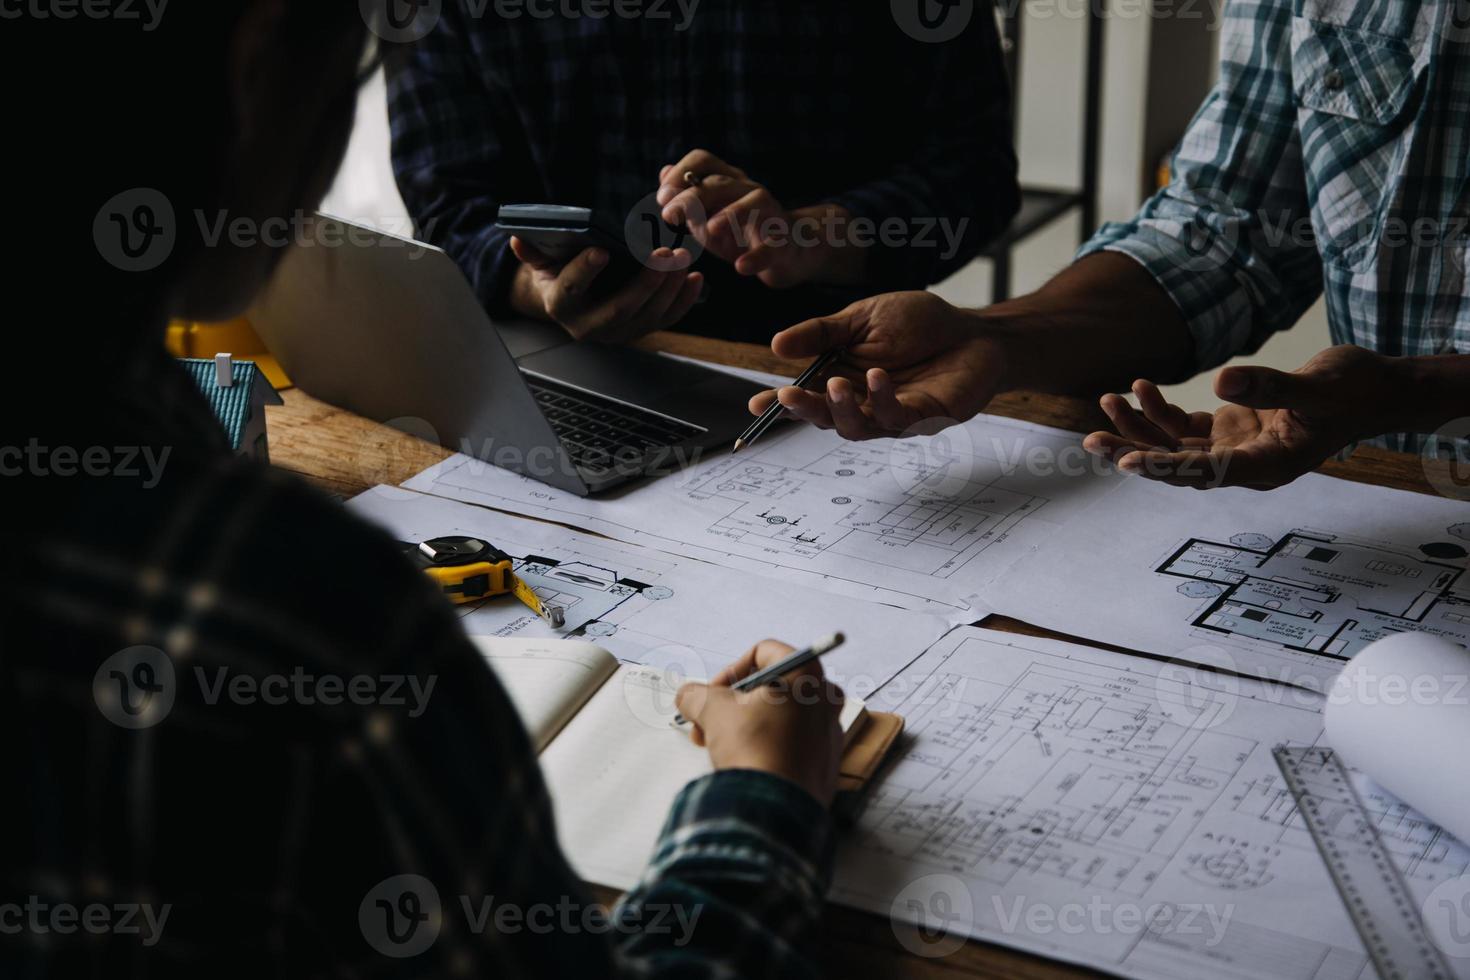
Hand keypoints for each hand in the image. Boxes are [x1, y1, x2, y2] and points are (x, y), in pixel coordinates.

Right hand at [508, 237, 702, 341]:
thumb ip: (533, 251)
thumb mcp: (542, 261)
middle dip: (645, 282)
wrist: (570, 300)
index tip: (601, 250)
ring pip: (647, 316)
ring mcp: (617, 333)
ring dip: (669, 289)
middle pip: (620, 308)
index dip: (585, 271)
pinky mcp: (639, 332)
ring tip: (682, 259)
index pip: (571, 290)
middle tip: (664, 255)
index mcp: (560, 306)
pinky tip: (695, 278)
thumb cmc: (557, 272)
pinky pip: (665, 320)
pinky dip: (683, 300)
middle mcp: (588, 327)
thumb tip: (517, 238)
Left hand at [655, 150, 861, 287]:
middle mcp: (748, 190)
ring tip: (709, 230)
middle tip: (669, 216)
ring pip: (753, 202)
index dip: (681, 172)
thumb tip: (664, 171)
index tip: (662, 197)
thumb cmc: (739, 233)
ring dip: (729, 214)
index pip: (703, 160)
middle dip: (692, 197)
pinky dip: (757, 256)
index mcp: (726, 181)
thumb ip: (685, 198)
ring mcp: (769, 213)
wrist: (786, 252)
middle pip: (721, 183)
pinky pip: (772, 246)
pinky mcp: (784, 241)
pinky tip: (741, 267)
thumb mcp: (707, 216)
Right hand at [675, 639, 844, 806]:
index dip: (730, 671)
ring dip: (744, 726)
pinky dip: (765, 746)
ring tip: (718, 747)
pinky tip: (743, 764)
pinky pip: (789, 743)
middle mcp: (826, 700)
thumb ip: (697, 694)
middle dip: (732, 703)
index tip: (712, 695)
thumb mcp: (714, 712)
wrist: (777, 811)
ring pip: (779, 716)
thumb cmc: (755, 752)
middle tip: (708, 723)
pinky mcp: (824, 764)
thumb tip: (688, 695)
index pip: (764, 652)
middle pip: (771, 686)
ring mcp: (828, 734)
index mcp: (808, 676)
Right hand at [749, 291, 1005, 439]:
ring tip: (834, 385)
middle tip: (787, 396)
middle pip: (825, 418)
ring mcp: (892, 415)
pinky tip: (877, 377)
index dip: (779, 405)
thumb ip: (821, 333)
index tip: (755, 405)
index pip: (805, 396)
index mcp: (841, 378)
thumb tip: (776, 345)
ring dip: (840, 410)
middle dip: (803, 410)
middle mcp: (862, 402)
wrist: (973, 330)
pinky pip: (896, 418)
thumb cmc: (919, 324)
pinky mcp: (923, 420)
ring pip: (857, 428)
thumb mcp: (861, 318)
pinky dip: (882, 399)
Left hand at [1082, 345, 1397, 489]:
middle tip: (1092, 439)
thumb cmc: (1356, 389)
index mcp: (1270, 466)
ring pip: (1174, 447)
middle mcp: (1246, 465)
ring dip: (1139, 427)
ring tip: (1107, 400)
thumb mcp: (1319, 385)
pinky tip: (1141, 387)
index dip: (1167, 469)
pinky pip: (1184, 426)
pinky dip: (1159, 409)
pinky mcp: (1230, 429)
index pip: (1208, 473)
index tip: (1129, 462)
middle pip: (1178, 467)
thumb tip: (1220, 380)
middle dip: (1134, 453)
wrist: (1375, 388)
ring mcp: (1236, 448)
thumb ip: (1270, 385)